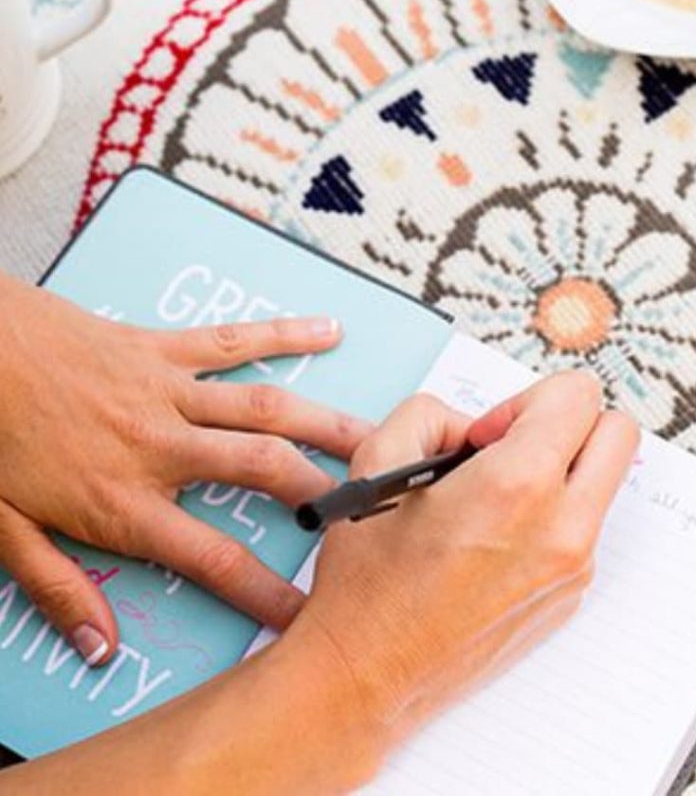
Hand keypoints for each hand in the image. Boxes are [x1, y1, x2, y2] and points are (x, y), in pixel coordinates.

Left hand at [0, 273, 371, 665]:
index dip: (263, 591)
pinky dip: (285, 335)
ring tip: (375, 437)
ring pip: (265, 408)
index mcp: (123, 501)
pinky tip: (327, 332)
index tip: (304, 611)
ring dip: (325, 423)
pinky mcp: (163, 349)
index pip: (210, 557)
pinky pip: (235, 340)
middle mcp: (161, 446)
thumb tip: (101, 646)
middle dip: (324, 491)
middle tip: (372, 507)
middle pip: (262, 469)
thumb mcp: (3, 528)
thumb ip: (56, 588)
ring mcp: (169, 391)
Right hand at [287, 371, 638, 769]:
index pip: (578, 395)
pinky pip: (584, 529)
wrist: (369, 673)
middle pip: (618, 433)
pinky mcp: (570, 598)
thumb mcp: (378, 460)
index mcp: (519, 486)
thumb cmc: (371, 582)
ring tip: (496, 496)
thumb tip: (475, 424)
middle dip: (568, 423)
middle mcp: (562, 528)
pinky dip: (553, 516)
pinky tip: (495, 538)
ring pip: (604, 483)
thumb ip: (435, 413)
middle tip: (514, 447)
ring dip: (562, 471)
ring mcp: (573, 569)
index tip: (490, 432)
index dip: (525, 399)